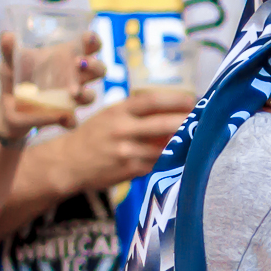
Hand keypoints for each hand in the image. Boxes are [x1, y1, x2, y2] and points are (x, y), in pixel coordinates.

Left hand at [0, 30, 101, 139]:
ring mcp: (71, 98)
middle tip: (79, 64)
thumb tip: (7, 36)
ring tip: (73, 93)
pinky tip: (62, 119)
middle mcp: (74, 78)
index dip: (94, 41)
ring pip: (91, 96)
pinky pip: (72, 121)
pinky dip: (69, 120)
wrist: (7, 109)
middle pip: (98, 70)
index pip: (88, 47)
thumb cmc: (13, 79)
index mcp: (64, 60)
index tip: (89, 38)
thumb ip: (9, 50)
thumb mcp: (8, 62)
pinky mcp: (63, 117)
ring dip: (86, 94)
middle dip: (95, 66)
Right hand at [54, 84, 195, 192]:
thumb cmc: (96, 135)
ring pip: (164, 147)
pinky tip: (182, 155)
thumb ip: (139, 113)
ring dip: (183, 143)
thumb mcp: (112, 115)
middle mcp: (121, 129)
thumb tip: (178, 107)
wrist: (68, 162)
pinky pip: (158, 163)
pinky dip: (171, 158)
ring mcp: (126, 151)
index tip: (193, 100)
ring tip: (197, 139)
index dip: (175, 99)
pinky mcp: (130, 170)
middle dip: (186, 122)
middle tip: (202, 121)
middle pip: (163, 124)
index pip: (152, 100)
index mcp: (118, 111)